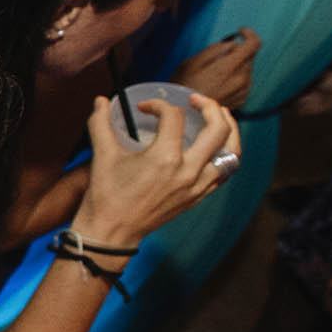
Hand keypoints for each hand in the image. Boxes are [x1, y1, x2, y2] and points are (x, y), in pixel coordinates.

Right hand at [75, 91, 240, 248]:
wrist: (112, 232)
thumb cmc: (106, 195)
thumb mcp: (102, 156)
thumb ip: (100, 123)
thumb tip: (101, 100)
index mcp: (164, 159)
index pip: (173, 117)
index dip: (158, 105)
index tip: (144, 108)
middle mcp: (187, 171)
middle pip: (218, 129)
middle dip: (210, 107)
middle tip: (196, 100)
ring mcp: (196, 186)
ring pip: (231, 151)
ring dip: (229, 129)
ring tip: (220, 116)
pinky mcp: (198, 196)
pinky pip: (225, 171)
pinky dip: (225, 154)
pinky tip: (216, 145)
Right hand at [170, 28, 259, 110]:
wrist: (180, 116)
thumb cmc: (181, 88)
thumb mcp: (191, 62)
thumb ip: (215, 49)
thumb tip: (232, 44)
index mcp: (229, 67)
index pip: (253, 44)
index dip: (248, 34)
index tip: (240, 32)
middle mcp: (240, 80)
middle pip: (250, 56)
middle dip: (238, 52)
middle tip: (218, 57)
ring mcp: (242, 91)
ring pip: (247, 69)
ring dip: (236, 66)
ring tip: (215, 74)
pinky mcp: (241, 100)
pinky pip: (244, 82)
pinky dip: (235, 79)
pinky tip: (219, 84)